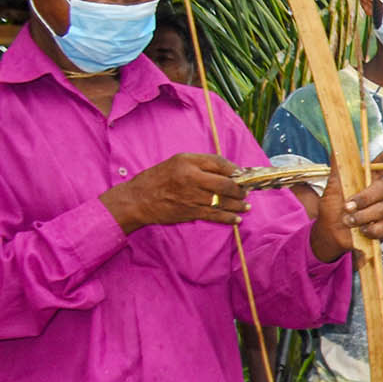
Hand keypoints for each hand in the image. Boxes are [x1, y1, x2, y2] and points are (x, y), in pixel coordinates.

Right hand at [102, 152, 243, 232]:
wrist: (137, 200)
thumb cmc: (157, 179)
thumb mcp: (176, 163)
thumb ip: (200, 165)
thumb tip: (229, 171)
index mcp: (187, 162)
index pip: (219, 162)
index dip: (235, 170)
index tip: (242, 175)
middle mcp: (191, 177)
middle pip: (226, 183)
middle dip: (240, 189)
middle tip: (245, 192)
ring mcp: (192, 196)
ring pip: (223, 201)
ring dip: (238, 205)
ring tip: (245, 206)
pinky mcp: (191, 212)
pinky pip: (215, 215)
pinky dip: (229, 218)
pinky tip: (237, 219)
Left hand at [311, 155, 382, 261]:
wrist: (332, 232)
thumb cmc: (333, 209)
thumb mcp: (332, 187)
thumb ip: (337, 169)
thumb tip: (335, 150)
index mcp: (369, 179)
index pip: (381, 165)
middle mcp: (380, 192)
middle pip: (382, 189)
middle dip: (364, 198)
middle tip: (347, 206)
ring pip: (382, 209)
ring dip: (362, 216)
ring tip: (348, 220)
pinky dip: (370, 229)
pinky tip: (361, 229)